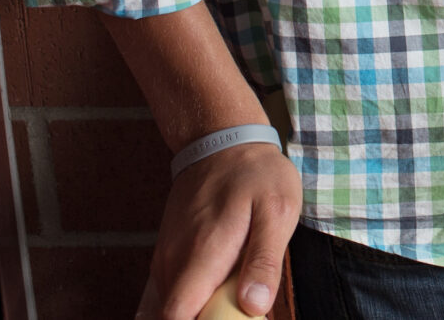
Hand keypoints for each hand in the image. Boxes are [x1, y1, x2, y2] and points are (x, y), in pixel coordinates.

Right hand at [136, 141, 300, 319]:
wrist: (222, 141)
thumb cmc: (255, 174)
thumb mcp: (277, 211)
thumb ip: (265, 261)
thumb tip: (254, 306)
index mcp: (201, 255)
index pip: (176, 317)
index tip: (229, 319)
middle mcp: (173, 261)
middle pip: (175, 316)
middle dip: (206, 318)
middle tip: (240, 303)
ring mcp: (166, 259)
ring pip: (174, 305)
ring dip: (202, 308)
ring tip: (236, 289)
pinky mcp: (168, 255)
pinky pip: (176, 290)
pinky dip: (196, 296)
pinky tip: (224, 279)